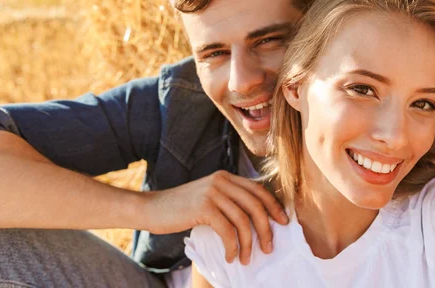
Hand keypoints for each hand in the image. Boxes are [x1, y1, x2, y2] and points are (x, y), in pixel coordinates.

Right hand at [144, 170, 287, 264]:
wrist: (151, 208)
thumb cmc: (180, 208)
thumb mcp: (208, 197)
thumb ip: (227, 200)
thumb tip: (254, 219)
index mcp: (225, 177)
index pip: (258, 189)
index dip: (273, 206)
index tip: (283, 222)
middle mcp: (221, 181)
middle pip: (256, 205)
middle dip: (266, 228)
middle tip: (269, 247)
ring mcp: (213, 192)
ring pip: (243, 220)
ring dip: (249, 243)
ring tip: (247, 258)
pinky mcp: (204, 207)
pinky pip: (228, 230)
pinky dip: (232, 246)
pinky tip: (230, 256)